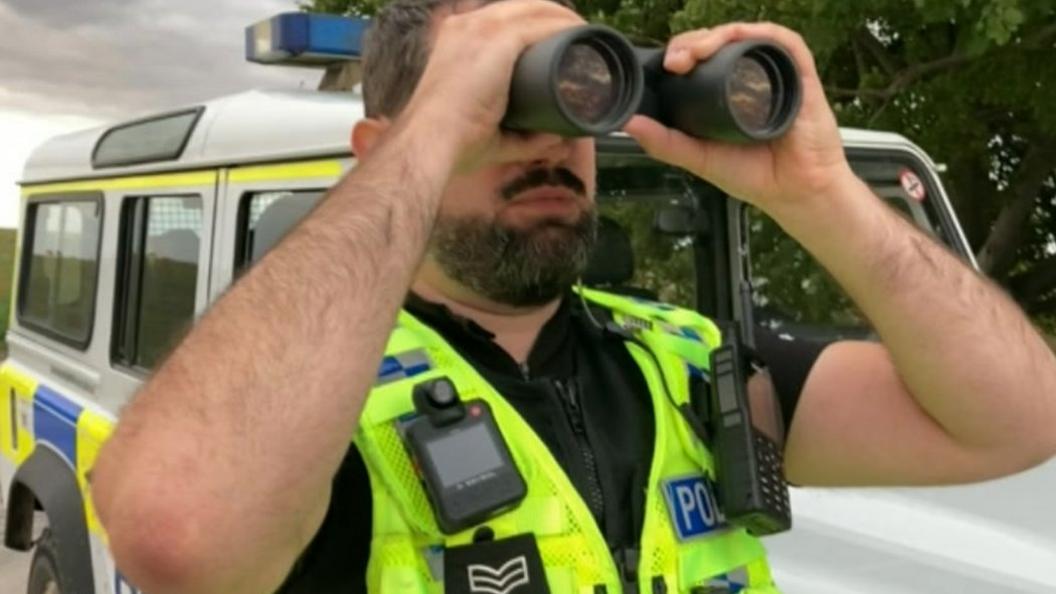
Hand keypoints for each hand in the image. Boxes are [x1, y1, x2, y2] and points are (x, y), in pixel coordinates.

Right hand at [396, 0, 585, 171]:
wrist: (430, 142)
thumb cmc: (452, 143)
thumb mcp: (493, 133)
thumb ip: (524, 138)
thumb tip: (555, 139)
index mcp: (457, 40)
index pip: (503, 21)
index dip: (533, 27)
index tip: (557, 44)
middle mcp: (466, 25)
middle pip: (521, 9)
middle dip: (552, 20)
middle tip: (579, 42)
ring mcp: (480, 28)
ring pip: (534, 10)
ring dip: (564, 21)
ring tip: (587, 37)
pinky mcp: (495, 38)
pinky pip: (540, 23)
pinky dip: (565, 27)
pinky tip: (582, 34)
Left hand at [623, 23, 855, 214]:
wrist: (794, 192)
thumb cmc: (754, 175)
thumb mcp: (699, 158)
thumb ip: (664, 143)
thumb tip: (630, 124)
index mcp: (725, 91)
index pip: (700, 57)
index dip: (681, 52)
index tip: (665, 66)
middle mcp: (749, 77)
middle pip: (719, 41)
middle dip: (692, 42)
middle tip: (675, 61)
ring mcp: (774, 74)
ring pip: (745, 35)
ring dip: (718, 34)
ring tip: (696, 52)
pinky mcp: (800, 75)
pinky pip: (784, 41)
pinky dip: (759, 33)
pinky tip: (738, 39)